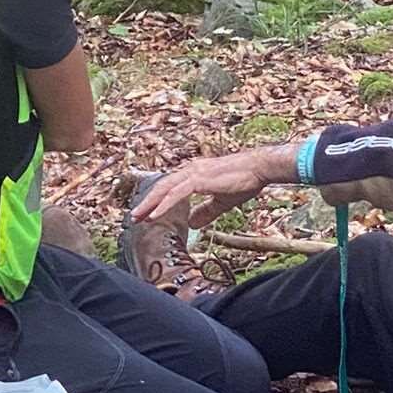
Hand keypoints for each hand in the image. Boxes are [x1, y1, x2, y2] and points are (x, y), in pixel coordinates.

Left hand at [132, 151, 280, 232]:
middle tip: (134, 218)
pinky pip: (177, 193)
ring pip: (165, 189)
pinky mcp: (200, 179)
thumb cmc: (243, 181)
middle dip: (147, 203)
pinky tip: (155, 215)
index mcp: (194, 174)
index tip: (146, 215)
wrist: (258, 168)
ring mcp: (194, 173)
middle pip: (162, 187)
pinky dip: (164, 205)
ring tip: (138, 218)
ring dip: (150, 204)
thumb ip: (206, 212)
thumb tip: (192, 223)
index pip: (169, 188)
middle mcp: (190, 171)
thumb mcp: (221, 201)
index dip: (156, 201)